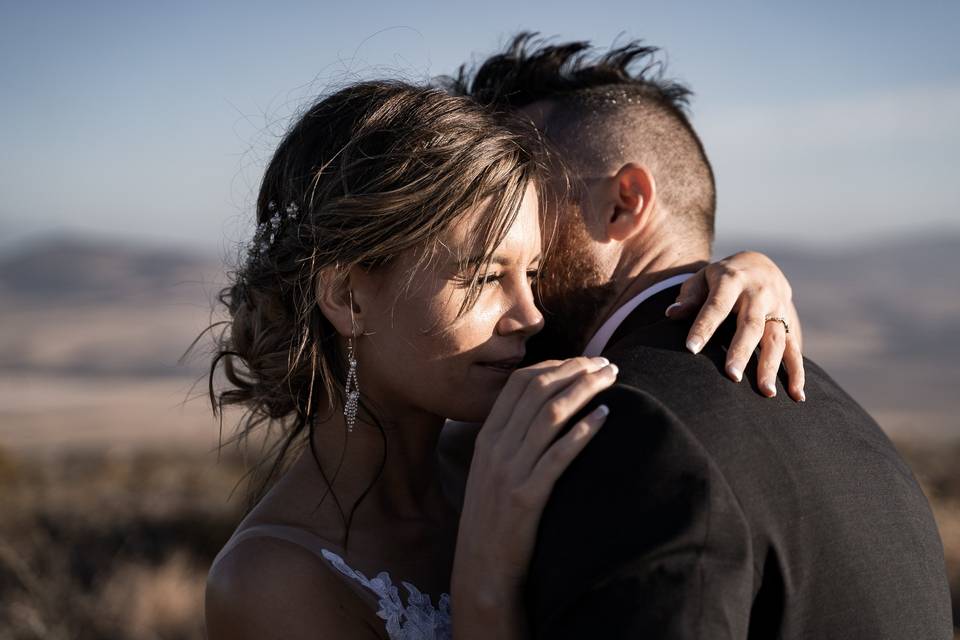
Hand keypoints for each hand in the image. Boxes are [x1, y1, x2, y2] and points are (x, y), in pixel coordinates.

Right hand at [451, 357, 616, 618]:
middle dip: (576, 370)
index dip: (555, 365)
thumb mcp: (490, 471)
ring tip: (612, 380)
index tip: (582, 361)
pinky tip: (605, 417)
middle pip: (539, 391)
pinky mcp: (526, 498)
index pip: (520, 384)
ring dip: (585, 390)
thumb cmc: (493, 519)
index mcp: (486, 437)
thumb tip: (541, 410)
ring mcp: (509, 472)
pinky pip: (558, 456)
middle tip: (606, 365)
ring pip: (551, 415)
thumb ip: (509, 439)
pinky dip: (583, 431)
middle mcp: (495, 448)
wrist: (481, 568)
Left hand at [666, 251, 805, 401]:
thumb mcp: (702, 279)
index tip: (690, 349)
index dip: (703, 327)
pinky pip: (794, 349)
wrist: (759, 265)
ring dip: (771, 366)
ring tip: (766, 392)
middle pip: (750, 325)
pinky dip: (797, 372)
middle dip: (742, 351)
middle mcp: (759, 293)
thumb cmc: (720, 279)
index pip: (716, 306)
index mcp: (732, 280)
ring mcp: (778, 308)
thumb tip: (671, 313)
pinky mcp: (790, 322)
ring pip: (776, 339)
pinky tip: (796, 395)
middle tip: (733, 376)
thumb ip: (689, 297)